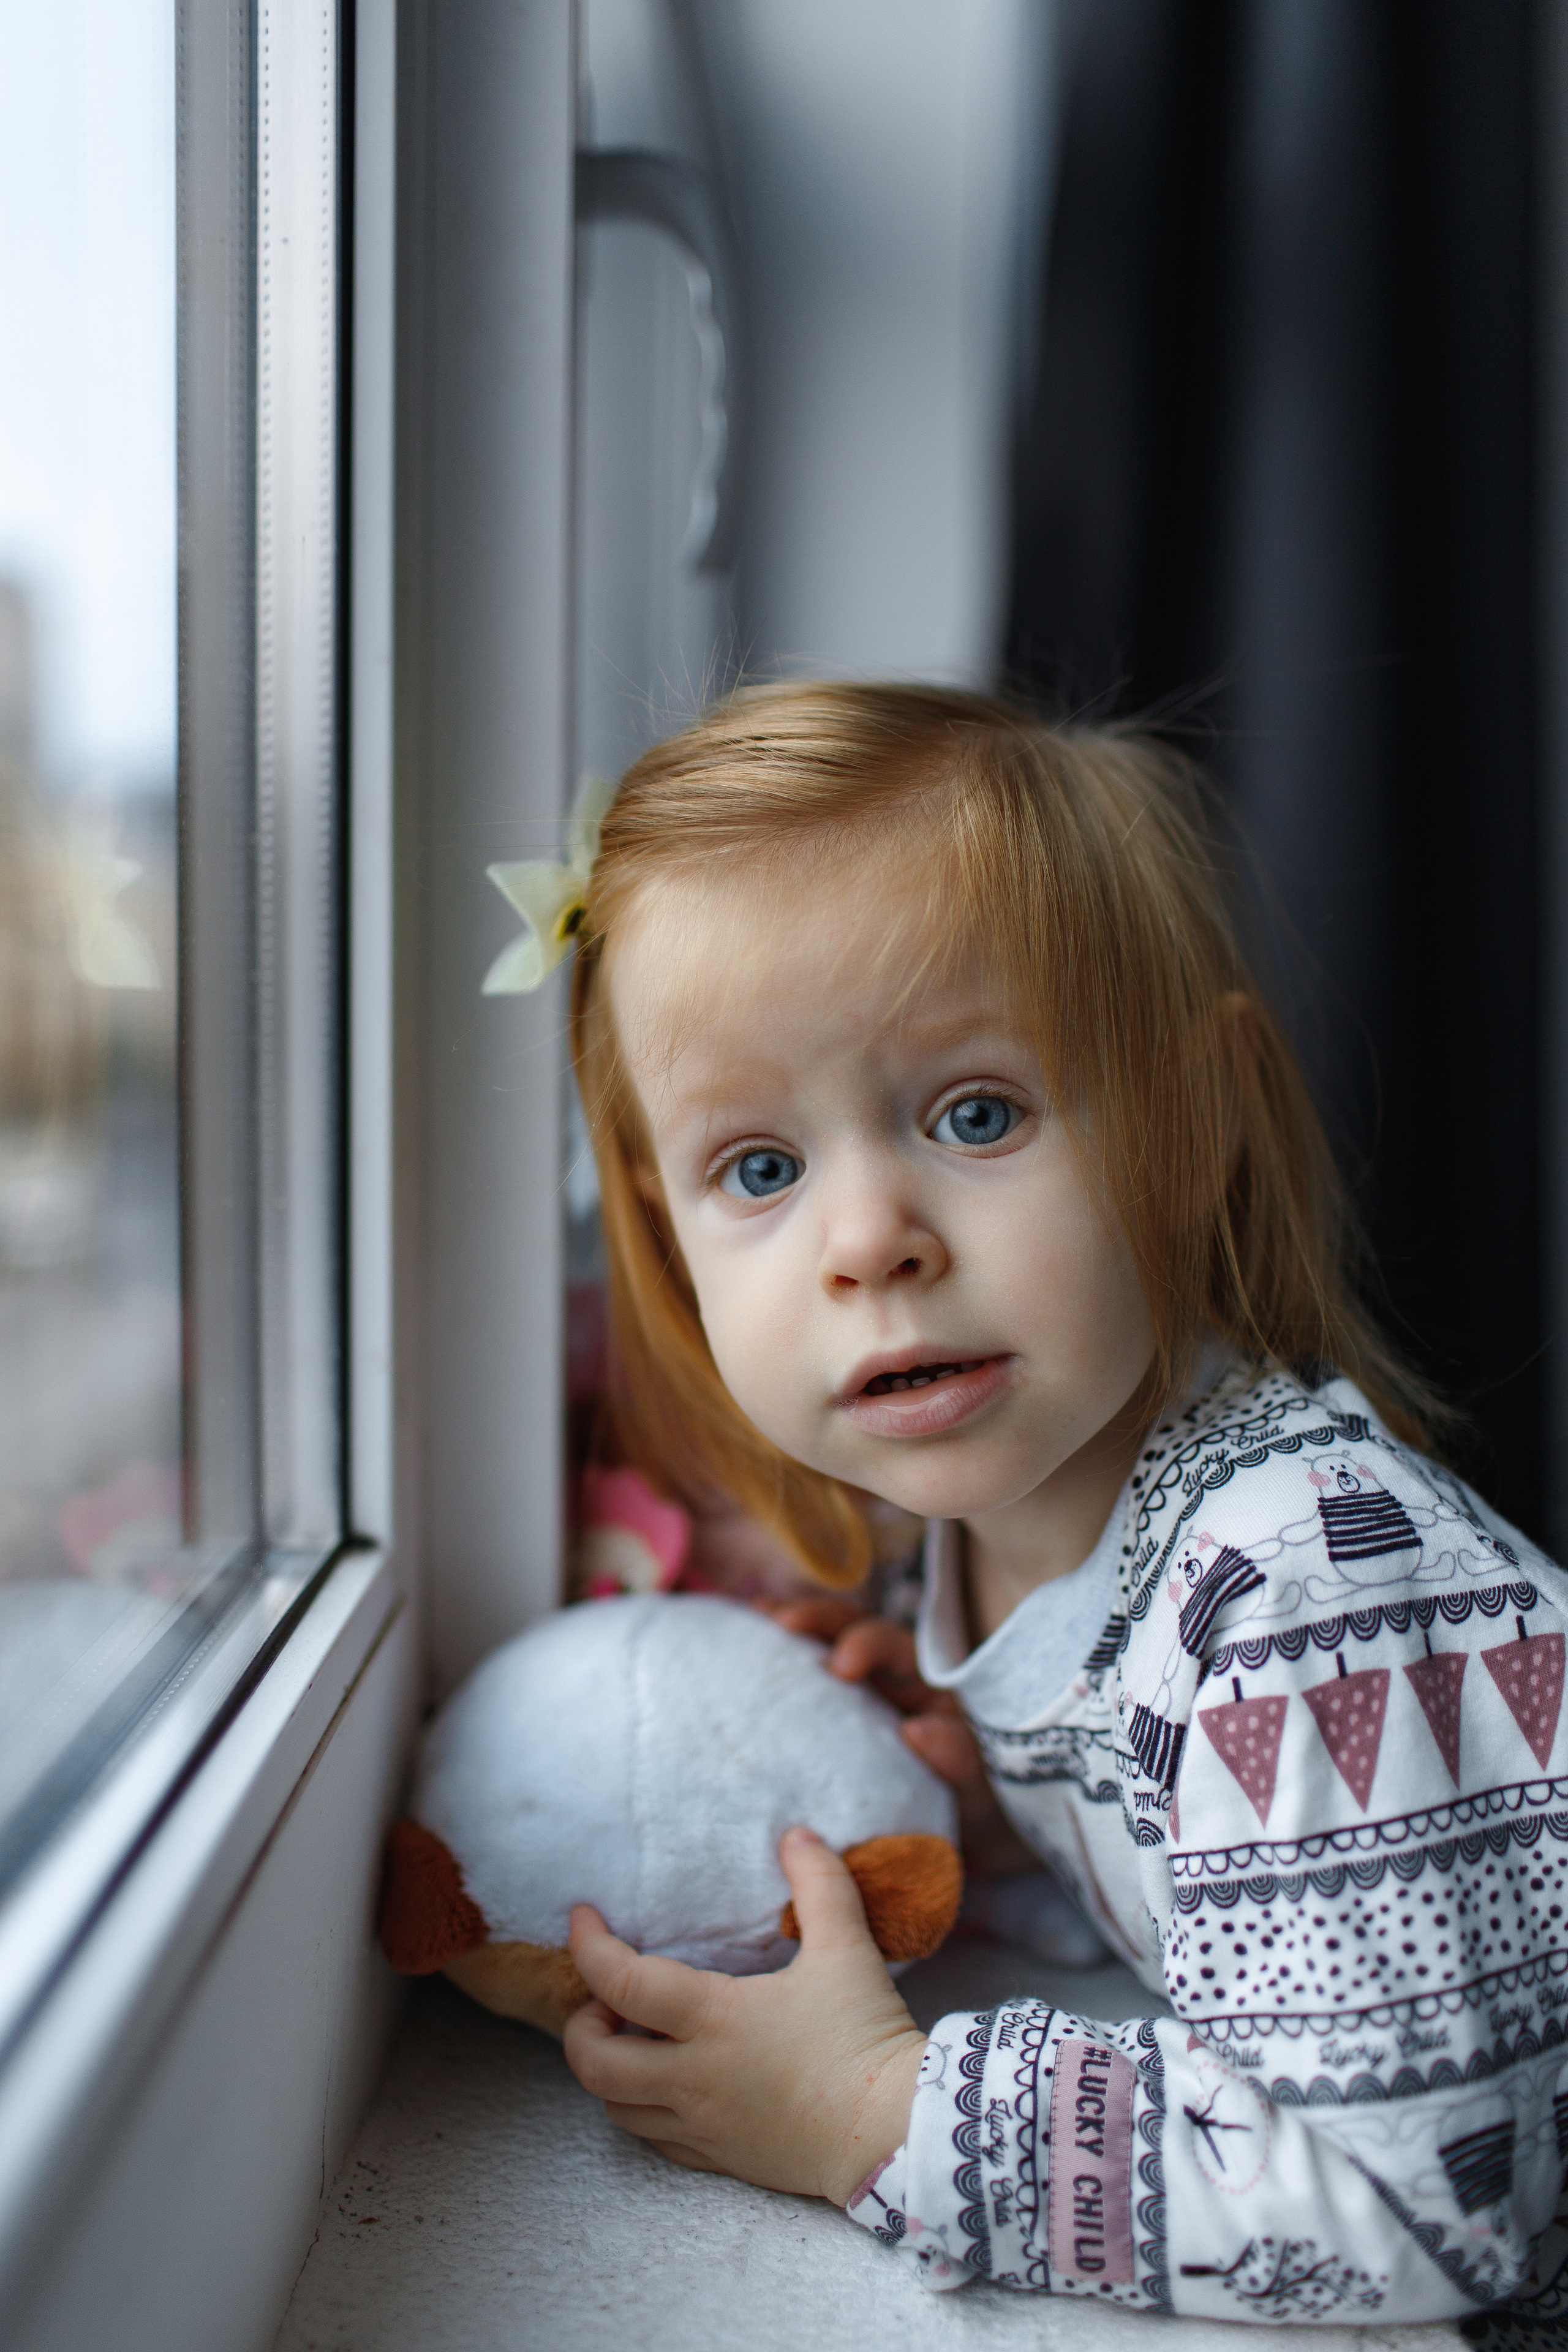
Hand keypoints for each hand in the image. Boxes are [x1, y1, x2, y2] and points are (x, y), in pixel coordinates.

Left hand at [562, 1827, 925, 2205]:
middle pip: (593, 2064)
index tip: (582, 1918)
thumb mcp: (845, 1949)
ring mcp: (702, 2125)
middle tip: (608, 1997)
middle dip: (582, 2025)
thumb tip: (797, 1834)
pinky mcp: (722, 2158)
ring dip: (610, 2069)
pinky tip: (669, 2083)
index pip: (620, 1982)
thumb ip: (819, 1884)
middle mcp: (693, 2078)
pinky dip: (644, 2109)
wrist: (892, 2132)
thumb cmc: (863, 2037)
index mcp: (712, 2019)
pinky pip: (656, 2141)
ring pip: (617, 2107)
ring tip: (636, 2036)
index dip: (588, 1946)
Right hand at [774, 1606, 1035, 1878]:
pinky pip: (800, 1688)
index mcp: (927, 1684)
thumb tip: (917, 1731)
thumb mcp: (981, 1786)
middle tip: (780, 1624)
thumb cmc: (984, 1805)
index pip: (894, 1646)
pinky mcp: (830, 1723)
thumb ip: (958, 1758)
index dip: (866, 1643)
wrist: (976, 1839)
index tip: (841, 1664)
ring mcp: (856, 1697)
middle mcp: (889, 1677)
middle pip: (849, 1628)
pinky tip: (737, 1662)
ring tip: (748, 1624)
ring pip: (819, 1648)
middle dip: (816, 1620)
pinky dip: (771, 1666)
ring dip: (785, 1632)